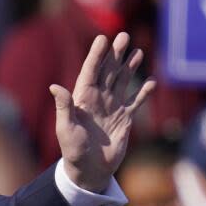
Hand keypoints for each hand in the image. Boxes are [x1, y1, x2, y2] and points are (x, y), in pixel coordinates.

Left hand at [49, 33, 155, 192]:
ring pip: (122, 82)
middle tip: (123, 35)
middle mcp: (97, 100)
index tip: (102, 39)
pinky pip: (135, 102)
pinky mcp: (124, 120)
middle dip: (115, 54)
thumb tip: (54, 86)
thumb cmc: (73, 151)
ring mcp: (112, 108)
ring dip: (128, 67)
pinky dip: (143, 93)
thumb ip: (63, 107)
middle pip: (108, 72)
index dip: (96, 56)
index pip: (90, 72)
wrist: (88, 170)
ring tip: (136, 51)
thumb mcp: (65, 128)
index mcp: (82, 99)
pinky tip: (151, 82)